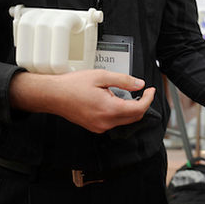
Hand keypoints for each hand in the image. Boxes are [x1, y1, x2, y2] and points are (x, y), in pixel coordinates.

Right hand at [9, 69, 155, 132]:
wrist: (53, 95)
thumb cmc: (72, 85)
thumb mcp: (101, 76)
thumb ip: (123, 80)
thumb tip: (139, 84)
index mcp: (109, 109)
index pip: (139, 109)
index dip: (148, 99)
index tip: (151, 90)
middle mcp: (106, 122)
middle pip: (135, 117)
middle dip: (142, 104)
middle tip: (143, 92)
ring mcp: (100, 127)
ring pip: (125, 121)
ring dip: (131, 109)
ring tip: (126, 94)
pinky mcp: (95, 127)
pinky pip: (114, 122)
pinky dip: (120, 113)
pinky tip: (115, 101)